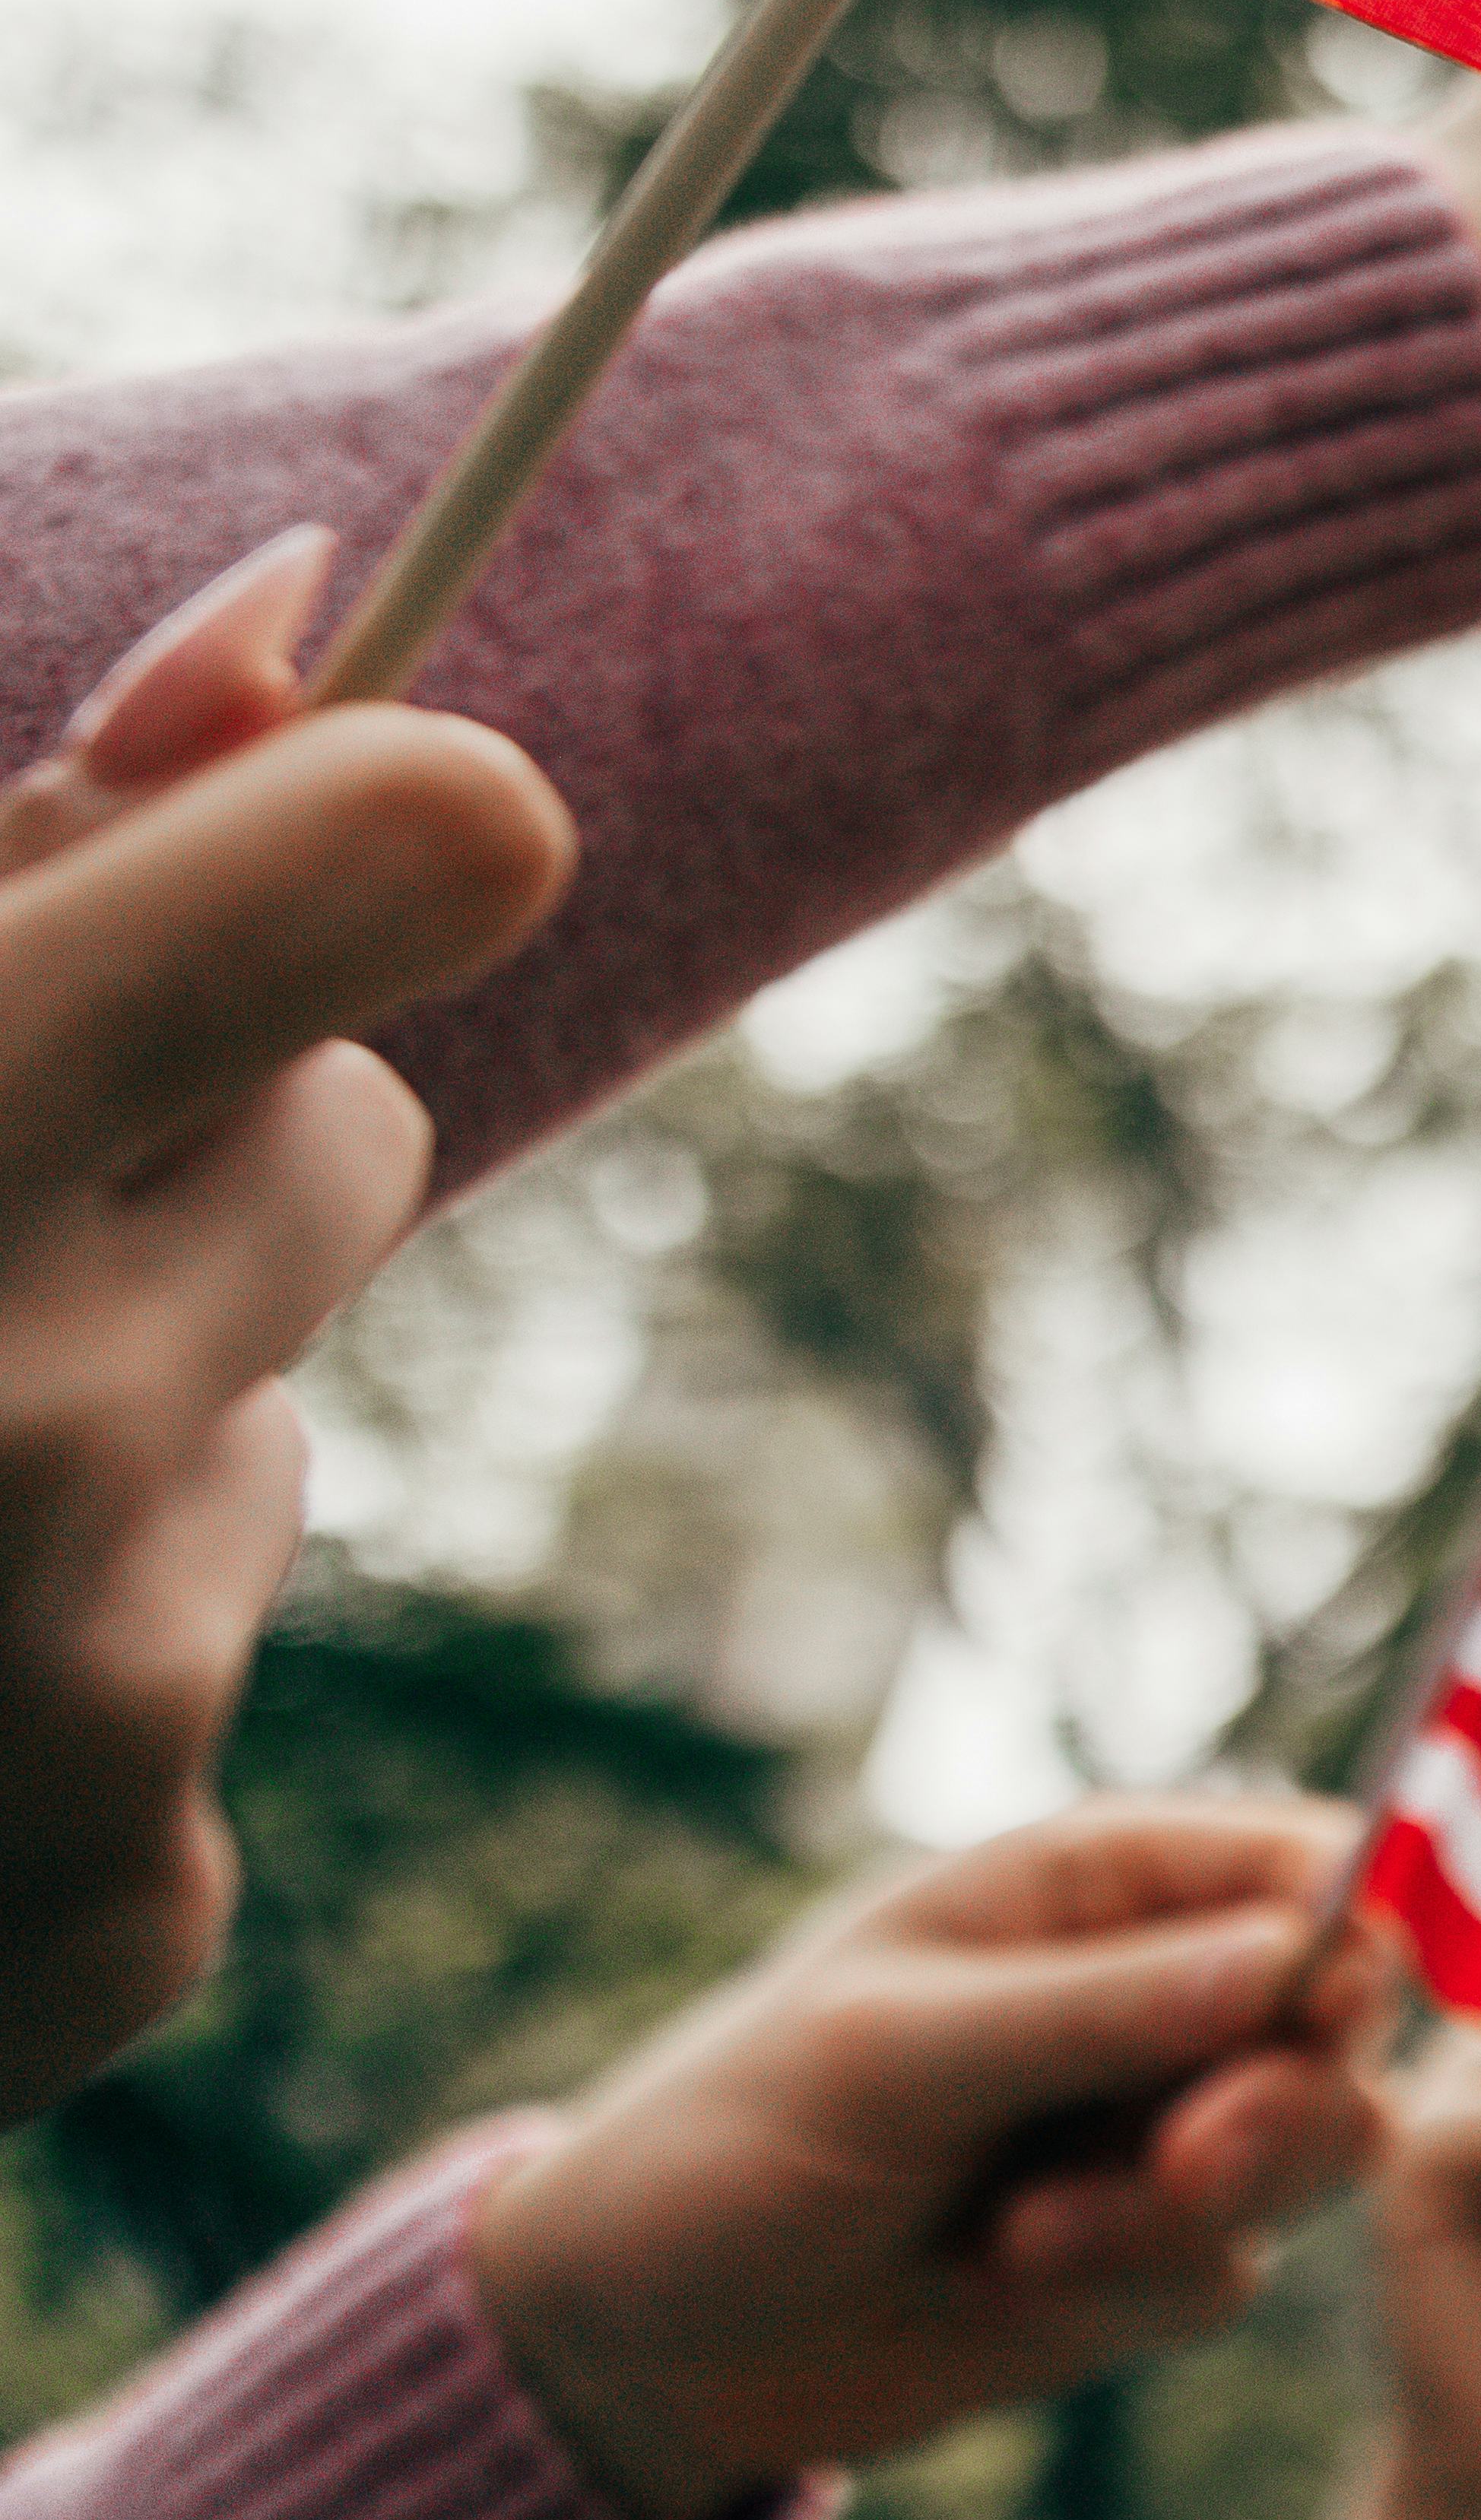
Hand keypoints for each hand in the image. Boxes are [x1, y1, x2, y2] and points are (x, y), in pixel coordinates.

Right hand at [0, 529, 569, 2120]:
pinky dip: (33, 1688)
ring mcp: (86, 1708)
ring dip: (74, 1430)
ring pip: (254, 1416)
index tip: (325, 849)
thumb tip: (307, 609)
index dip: (351, 838)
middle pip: (352, 1129)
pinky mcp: (131, 1910)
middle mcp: (12, 1428)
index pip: (402, 852)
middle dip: (170, 1150)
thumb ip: (20, 845)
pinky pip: (196, 1658)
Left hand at [471, 1796, 1399, 2519]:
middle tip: (1182, 2165)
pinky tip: (1000, 2279)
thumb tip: (1297, 1953)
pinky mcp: (1146, 2250)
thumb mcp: (892, 2054)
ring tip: (1028, 2241)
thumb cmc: (731, 2140)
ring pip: (1317, 2151)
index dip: (1348, 1941)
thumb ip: (1097, 2008)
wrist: (642, 2340)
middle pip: (1347, 2020)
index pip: (1316, 1869)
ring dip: (1188, 2210)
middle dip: (1282, 2106)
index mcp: (1105, 1882)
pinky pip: (1230, 2268)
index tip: (1311, 2021)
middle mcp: (1160, 1987)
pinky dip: (1132, 2289)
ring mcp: (1159, 2121)